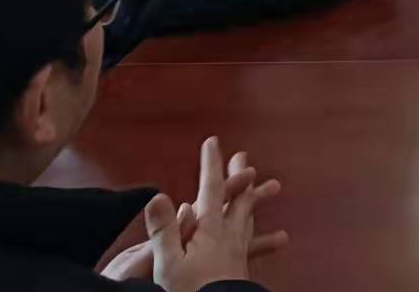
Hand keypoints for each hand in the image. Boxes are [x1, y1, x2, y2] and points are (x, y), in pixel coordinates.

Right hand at [104, 148, 288, 281]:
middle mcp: (229, 235)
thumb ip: (164, 229)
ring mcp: (237, 251)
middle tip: (243, 156)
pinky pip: (250, 241)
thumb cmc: (189, 291)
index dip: (212, 164)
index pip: (212, 189)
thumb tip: (157, 195)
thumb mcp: (167, 262)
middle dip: (237, 176)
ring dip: (251, 199)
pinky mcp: (240, 267)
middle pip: (237, 198)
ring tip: (261, 187)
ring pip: (247, 217)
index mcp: (210, 230)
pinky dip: (253, 229)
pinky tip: (256, 233)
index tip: (213, 141)